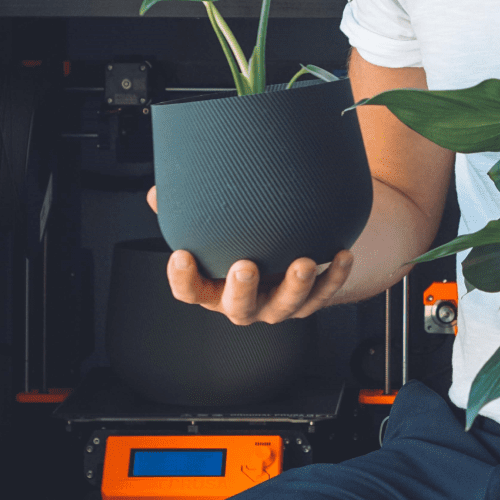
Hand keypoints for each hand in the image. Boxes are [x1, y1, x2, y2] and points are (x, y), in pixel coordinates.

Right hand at [145, 186, 353, 324]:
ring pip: (287, 304)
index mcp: (214, 289)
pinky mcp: (309, 300)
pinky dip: (334, 275)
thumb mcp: (212, 234)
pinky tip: (342, 255)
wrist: (281, 262)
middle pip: (239, 306)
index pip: (190, 291)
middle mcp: (245, 303)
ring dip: (296, 285)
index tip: (181, 255)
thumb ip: (185, 213)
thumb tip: (158, 192)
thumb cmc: (238, 244)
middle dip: (242, 289)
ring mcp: (278, 304)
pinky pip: (325, 292)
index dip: (183, 278)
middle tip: (245, 266)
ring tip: (304, 263)